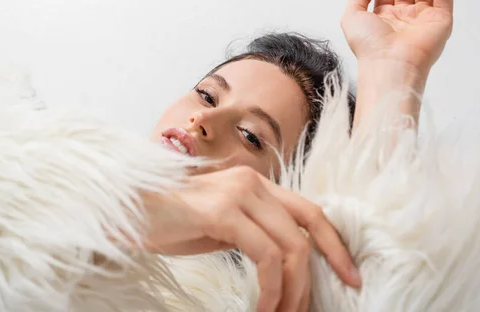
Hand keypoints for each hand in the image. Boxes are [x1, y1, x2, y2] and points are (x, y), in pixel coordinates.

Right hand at [139, 166, 359, 311]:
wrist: (128, 212)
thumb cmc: (171, 222)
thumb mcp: (221, 226)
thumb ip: (253, 232)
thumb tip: (286, 262)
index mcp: (255, 183)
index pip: (310, 210)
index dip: (335, 244)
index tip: (350, 276)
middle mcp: (252, 181)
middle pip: (307, 230)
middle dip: (316, 276)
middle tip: (309, 311)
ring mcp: (238, 193)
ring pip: (289, 246)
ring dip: (292, 290)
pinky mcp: (221, 212)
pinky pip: (264, 256)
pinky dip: (270, 287)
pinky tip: (262, 306)